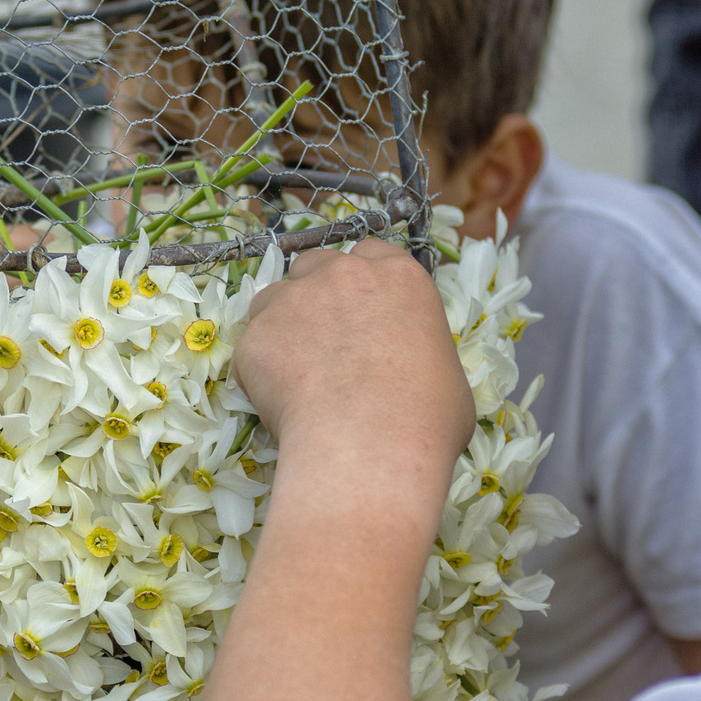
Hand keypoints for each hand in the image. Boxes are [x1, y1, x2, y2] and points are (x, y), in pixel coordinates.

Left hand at [234, 240, 473, 459]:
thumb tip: (411, 372)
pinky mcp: (257, 336)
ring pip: (273, 299)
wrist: (370, 445)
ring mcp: (294, 300)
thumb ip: (420, 354)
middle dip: (316, 295)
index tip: (360, 313)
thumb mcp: (447, 376)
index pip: (371, 255)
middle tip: (325, 342)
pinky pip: (252, 349)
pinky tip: (283, 406)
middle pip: (316, 266)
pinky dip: (261, 372)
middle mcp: (343, 275)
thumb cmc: (426, 418)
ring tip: (296, 374)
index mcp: (398, 277)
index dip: (362, 284)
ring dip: (282, 325)